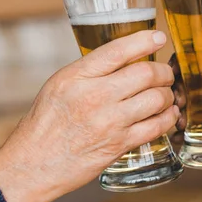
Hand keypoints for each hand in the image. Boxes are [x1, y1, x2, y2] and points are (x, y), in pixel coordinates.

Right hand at [0, 30, 177, 201]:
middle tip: (165, 74)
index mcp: (77, 77)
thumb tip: (126, 59)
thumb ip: (91, 71)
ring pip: (156, 99)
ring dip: (168, 95)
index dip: (144, 41)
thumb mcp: (59, 85)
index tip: (158, 37)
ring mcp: (109, 122)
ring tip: (166, 95)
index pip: (117, 51)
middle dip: (163, 71)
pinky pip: (156, 126)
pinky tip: (168, 114)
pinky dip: (168, 118)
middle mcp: (94, 97)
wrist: (34, 164)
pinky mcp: (119, 145)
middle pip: (145, 74)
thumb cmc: (45, 124)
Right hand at [171, 48, 201, 146]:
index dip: (182, 61)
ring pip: (186, 103)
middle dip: (177, 90)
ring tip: (179, 121)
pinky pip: (194, 124)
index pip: (200, 56)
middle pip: (187, 81)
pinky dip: (183, 130)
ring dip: (177, 110)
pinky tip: (178, 136)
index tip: (173, 71)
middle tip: (178, 102)